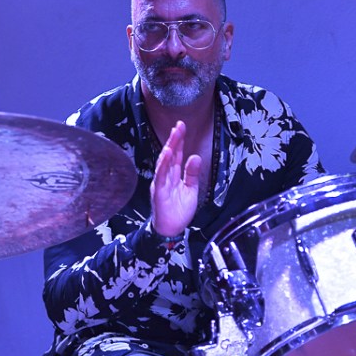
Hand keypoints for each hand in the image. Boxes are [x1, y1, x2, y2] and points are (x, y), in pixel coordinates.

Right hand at [150, 121, 201, 237]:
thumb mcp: (190, 189)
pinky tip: (166, 155)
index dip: (179, 141)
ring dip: (169, 148)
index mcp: (173, 175)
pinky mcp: (159, 192)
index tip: (182, 127)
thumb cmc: (178, 211)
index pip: (177, 154)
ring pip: (164, 163)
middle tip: (179, 126)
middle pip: (170, 155)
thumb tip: (196, 157)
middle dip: (174, 140)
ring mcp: (161, 183)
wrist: (171, 230)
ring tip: (174, 136)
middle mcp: (165, 176)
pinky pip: (160, 177)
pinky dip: (163, 165)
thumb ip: (191, 174)